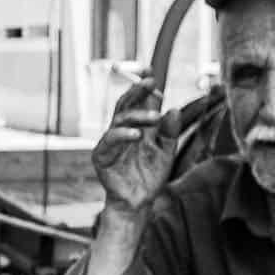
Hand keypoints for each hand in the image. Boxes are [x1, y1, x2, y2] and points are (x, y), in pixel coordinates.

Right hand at [93, 78, 180, 212]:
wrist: (138, 203)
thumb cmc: (149, 177)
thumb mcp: (166, 153)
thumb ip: (169, 133)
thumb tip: (173, 109)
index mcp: (136, 126)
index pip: (137, 100)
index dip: (142, 85)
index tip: (151, 71)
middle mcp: (121, 129)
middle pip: (126, 103)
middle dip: (137, 90)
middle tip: (151, 82)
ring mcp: (110, 141)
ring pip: (120, 118)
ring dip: (138, 115)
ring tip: (155, 118)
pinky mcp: (101, 155)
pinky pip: (110, 139)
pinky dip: (123, 134)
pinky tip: (137, 134)